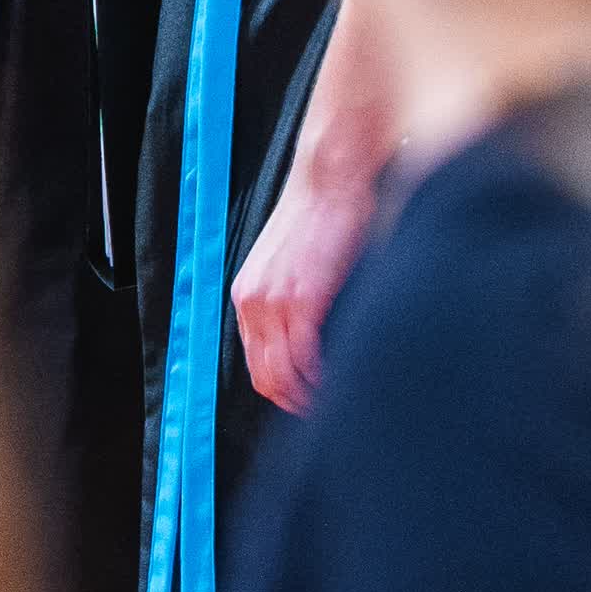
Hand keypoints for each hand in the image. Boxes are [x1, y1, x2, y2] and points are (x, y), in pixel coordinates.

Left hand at [230, 135, 381, 412]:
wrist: (328, 178)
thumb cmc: (319, 216)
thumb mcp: (288, 263)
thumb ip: (288, 301)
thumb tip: (306, 341)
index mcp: (247, 295)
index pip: (257, 365)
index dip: (283, 391)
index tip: (310, 401)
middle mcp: (253, 301)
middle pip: (266, 378)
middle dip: (296, 403)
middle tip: (326, 413)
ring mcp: (276, 300)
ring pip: (286, 375)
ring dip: (313, 397)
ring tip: (338, 403)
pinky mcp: (305, 296)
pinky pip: (308, 356)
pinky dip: (325, 378)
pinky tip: (343, 381)